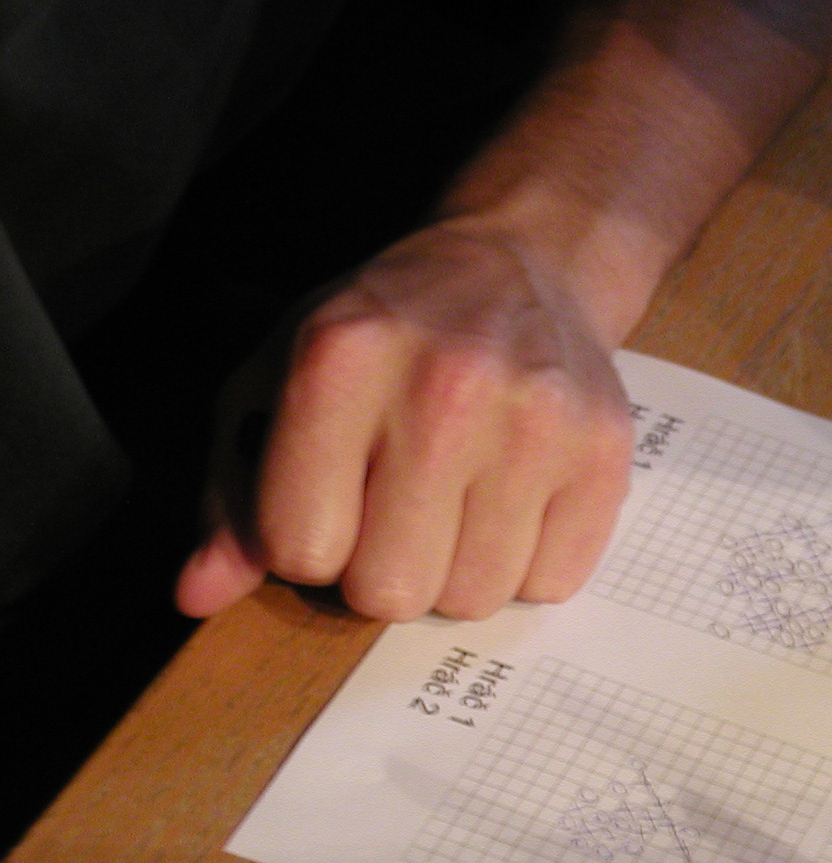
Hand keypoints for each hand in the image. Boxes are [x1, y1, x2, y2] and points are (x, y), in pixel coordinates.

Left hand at [176, 219, 635, 621]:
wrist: (521, 264)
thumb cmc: (385, 335)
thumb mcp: (278, 384)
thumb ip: (230, 495)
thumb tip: (195, 596)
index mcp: (338, 359)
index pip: (300, 550)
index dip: (309, 544)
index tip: (331, 503)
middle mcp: (443, 389)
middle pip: (391, 592)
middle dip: (386, 571)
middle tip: (398, 515)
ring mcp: (535, 424)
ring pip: (475, 599)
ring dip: (459, 572)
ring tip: (461, 506)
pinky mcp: (603, 455)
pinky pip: (550, 584)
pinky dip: (527, 563)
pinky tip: (516, 501)